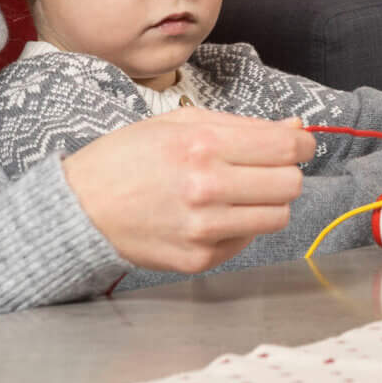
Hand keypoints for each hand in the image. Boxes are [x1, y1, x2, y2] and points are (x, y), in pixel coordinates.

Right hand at [61, 108, 312, 272]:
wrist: (79, 209)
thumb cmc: (126, 159)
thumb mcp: (178, 123)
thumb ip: (241, 125)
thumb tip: (295, 127)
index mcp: (203, 145)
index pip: (287, 146)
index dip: (302, 143)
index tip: (298, 144)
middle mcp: (207, 188)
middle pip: (291, 183)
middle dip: (285, 172)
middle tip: (263, 169)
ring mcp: (204, 229)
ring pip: (278, 216)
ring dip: (267, 202)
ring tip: (238, 192)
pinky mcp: (198, 259)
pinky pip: (247, 240)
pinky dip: (239, 226)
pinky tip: (212, 215)